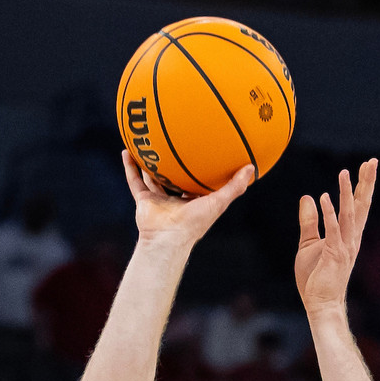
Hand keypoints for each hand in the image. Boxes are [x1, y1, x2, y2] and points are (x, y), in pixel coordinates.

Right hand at [122, 148, 250, 247]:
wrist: (168, 239)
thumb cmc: (195, 223)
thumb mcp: (219, 202)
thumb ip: (235, 186)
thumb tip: (252, 167)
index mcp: (194, 202)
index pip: (198, 183)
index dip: (200, 169)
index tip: (203, 150)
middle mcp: (176, 200)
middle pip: (174, 178)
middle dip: (174, 163)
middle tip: (174, 142)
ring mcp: (158, 201)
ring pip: (152, 178)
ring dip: (148, 162)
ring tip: (145, 142)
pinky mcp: (143, 202)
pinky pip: (134, 181)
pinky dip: (130, 168)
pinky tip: (127, 150)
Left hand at [294, 159, 376, 316]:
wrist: (320, 303)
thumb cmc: (316, 277)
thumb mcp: (308, 243)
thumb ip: (309, 220)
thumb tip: (308, 197)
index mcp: (348, 235)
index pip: (358, 206)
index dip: (362, 185)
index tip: (367, 165)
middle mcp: (351, 239)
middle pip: (361, 206)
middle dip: (366, 183)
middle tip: (371, 161)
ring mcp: (344, 247)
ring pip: (348, 215)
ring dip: (346, 193)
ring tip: (345, 173)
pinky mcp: (334, 255)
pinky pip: (332, 231)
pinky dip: (329, 214)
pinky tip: (324, 197)